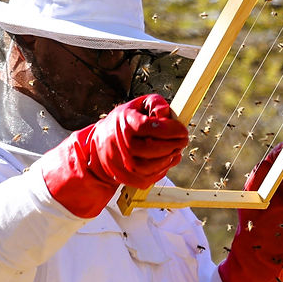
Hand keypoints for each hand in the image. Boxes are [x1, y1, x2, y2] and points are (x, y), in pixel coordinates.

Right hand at [39, 94, 187, 216]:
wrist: (99, 147)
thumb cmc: (124, 124)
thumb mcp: (137, 105)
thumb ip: (155, 103)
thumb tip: (165, 113)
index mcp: (124, 123)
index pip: (150, 127)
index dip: (171, 129)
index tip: (182, 130)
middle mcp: (120, 145)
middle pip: (152, 148)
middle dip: (174, 144)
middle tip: (183, 140)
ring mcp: (122, 163)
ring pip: (152, 166)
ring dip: (169, 159)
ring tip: (176, 150)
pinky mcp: (126, 177)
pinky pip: (149, 177)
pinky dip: (163, 169)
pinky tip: (167, 160)